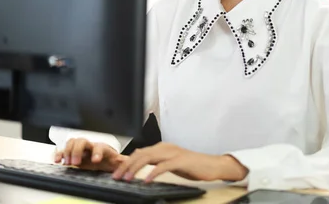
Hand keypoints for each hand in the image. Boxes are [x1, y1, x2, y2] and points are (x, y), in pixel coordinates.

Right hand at [54, 137, 126, 171]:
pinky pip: (64, 150)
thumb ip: (121, 161)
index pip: (99, 146)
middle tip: (76, 162)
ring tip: (68, 162)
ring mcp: (81, 149)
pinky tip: (57, 160)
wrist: (103, 160)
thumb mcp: (117, 161)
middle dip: (77, 150)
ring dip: (68, 151)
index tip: (95, 160)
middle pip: (82, 141)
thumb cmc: (109, 159)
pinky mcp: (72, 154)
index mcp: (102, 148)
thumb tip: (126, 160)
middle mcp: (90, 146)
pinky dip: (59, 154)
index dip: (97, 152)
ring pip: (72, 142)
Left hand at [112, 142, 247, 182]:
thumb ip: (157, 162)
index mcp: (162, 147)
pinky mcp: (181, 160)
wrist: (212, 165)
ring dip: (135, 168)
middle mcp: (165, 147)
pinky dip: (154, 172)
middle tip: (116, 176)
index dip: (126, 162)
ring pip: (149, 157)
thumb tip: (140, 166)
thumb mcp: (170, 163)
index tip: (116, 172)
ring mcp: (173, 153)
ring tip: (127, 178)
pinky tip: (147, 180)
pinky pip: (164, 166)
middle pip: (140, 154)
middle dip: (126, 165)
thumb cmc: (192, 166)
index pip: (139, 152)